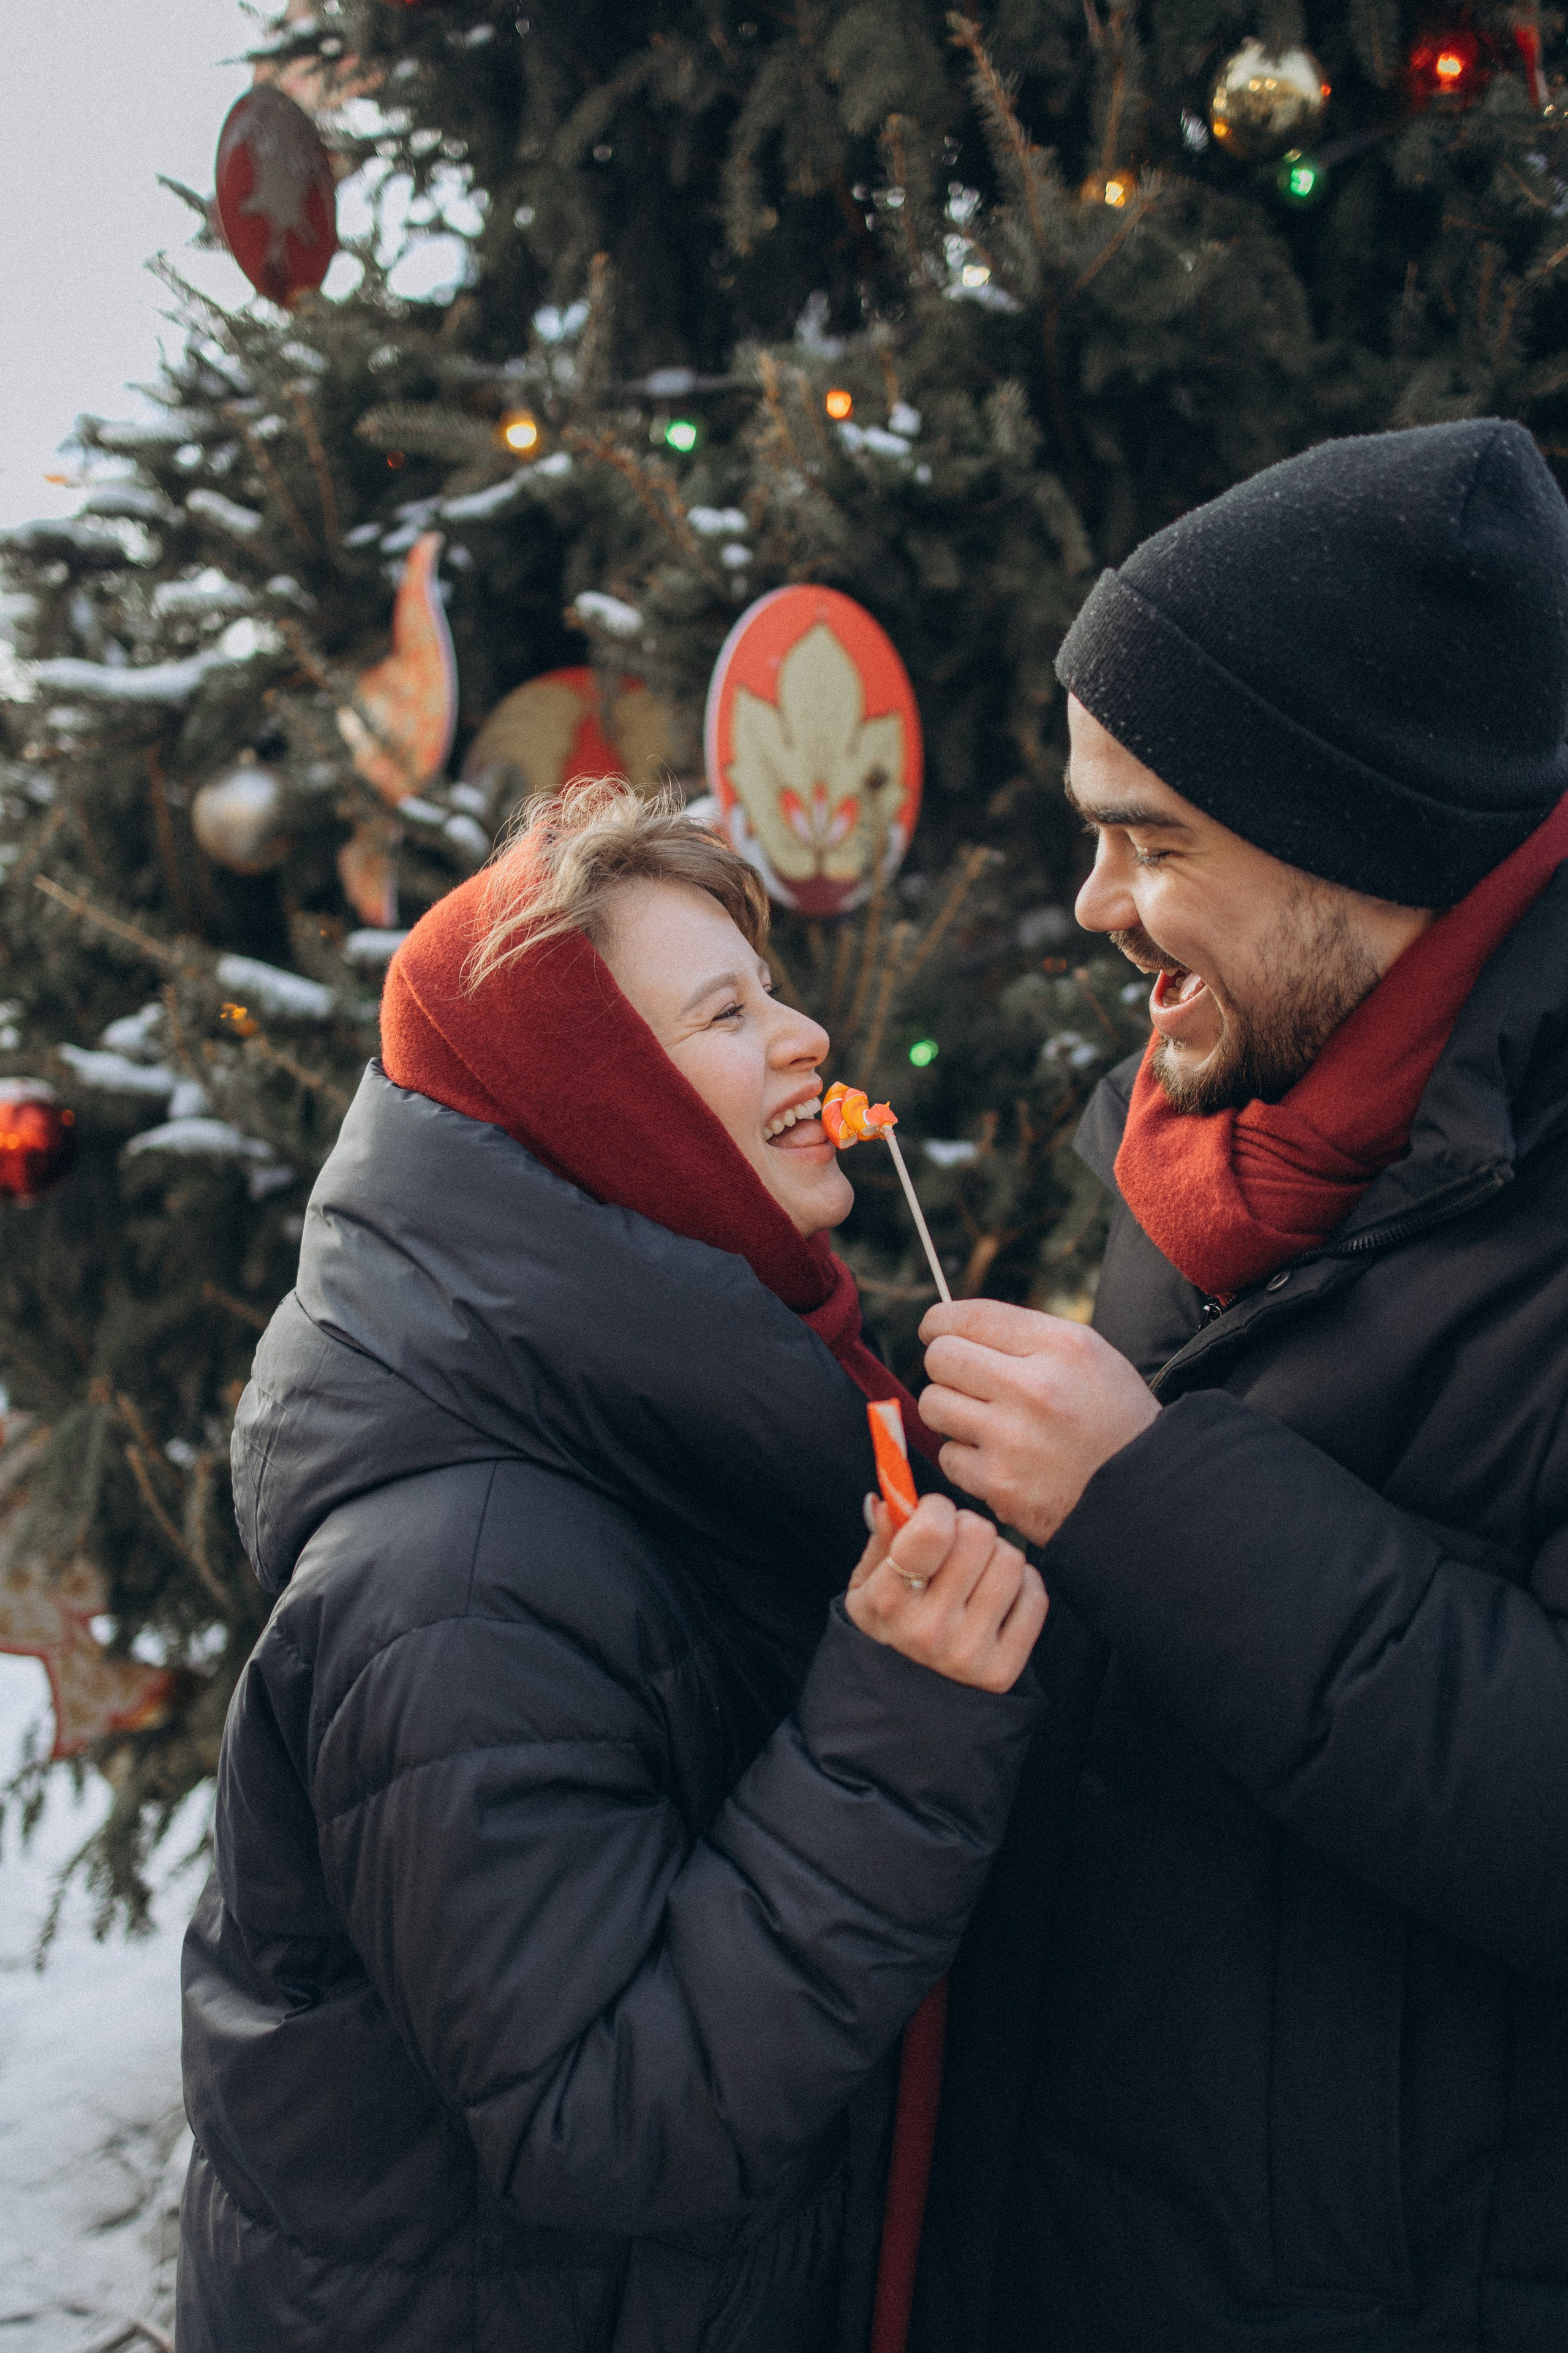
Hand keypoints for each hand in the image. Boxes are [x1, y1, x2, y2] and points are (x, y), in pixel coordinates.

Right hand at [846, 1491, 1045, 1692]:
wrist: (903, 1700)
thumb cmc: (888, 1625)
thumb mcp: (867, 1584)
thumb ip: (881, 1539)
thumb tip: (889, 1499)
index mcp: (889, 1600)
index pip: (934, 1531)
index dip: (938, 1508)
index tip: (933, 1516)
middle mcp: (928, 1629)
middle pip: (979, 1535)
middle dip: (969, 1528)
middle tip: (958, 1544)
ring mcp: (967, 1652)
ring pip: (1012, 1560)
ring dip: (997, 1555)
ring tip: (978, 1571)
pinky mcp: (1001, 1670)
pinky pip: (1036, 1598)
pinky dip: (1022, 1587)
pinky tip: (998, 1596)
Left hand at [917, 1300, 1158, 1546]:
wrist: (1151, 1498)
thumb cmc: (1117, 1424)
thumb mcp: (1093, 1359)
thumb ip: (1029, 1340)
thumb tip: (957, 1328)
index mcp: (1061, 1345)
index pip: (969, 1315)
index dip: (939, 1322)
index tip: (933, 1331)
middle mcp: (1034, 1386)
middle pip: (941, 1357)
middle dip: (945, 1367)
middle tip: (964, 1382)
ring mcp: (1013, 1438)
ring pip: (934, 1404)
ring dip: (950, 1412)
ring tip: (983, 1422)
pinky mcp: (999, 1484)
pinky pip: (948, 1456)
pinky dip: (965, 1459)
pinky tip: (997, 1460)